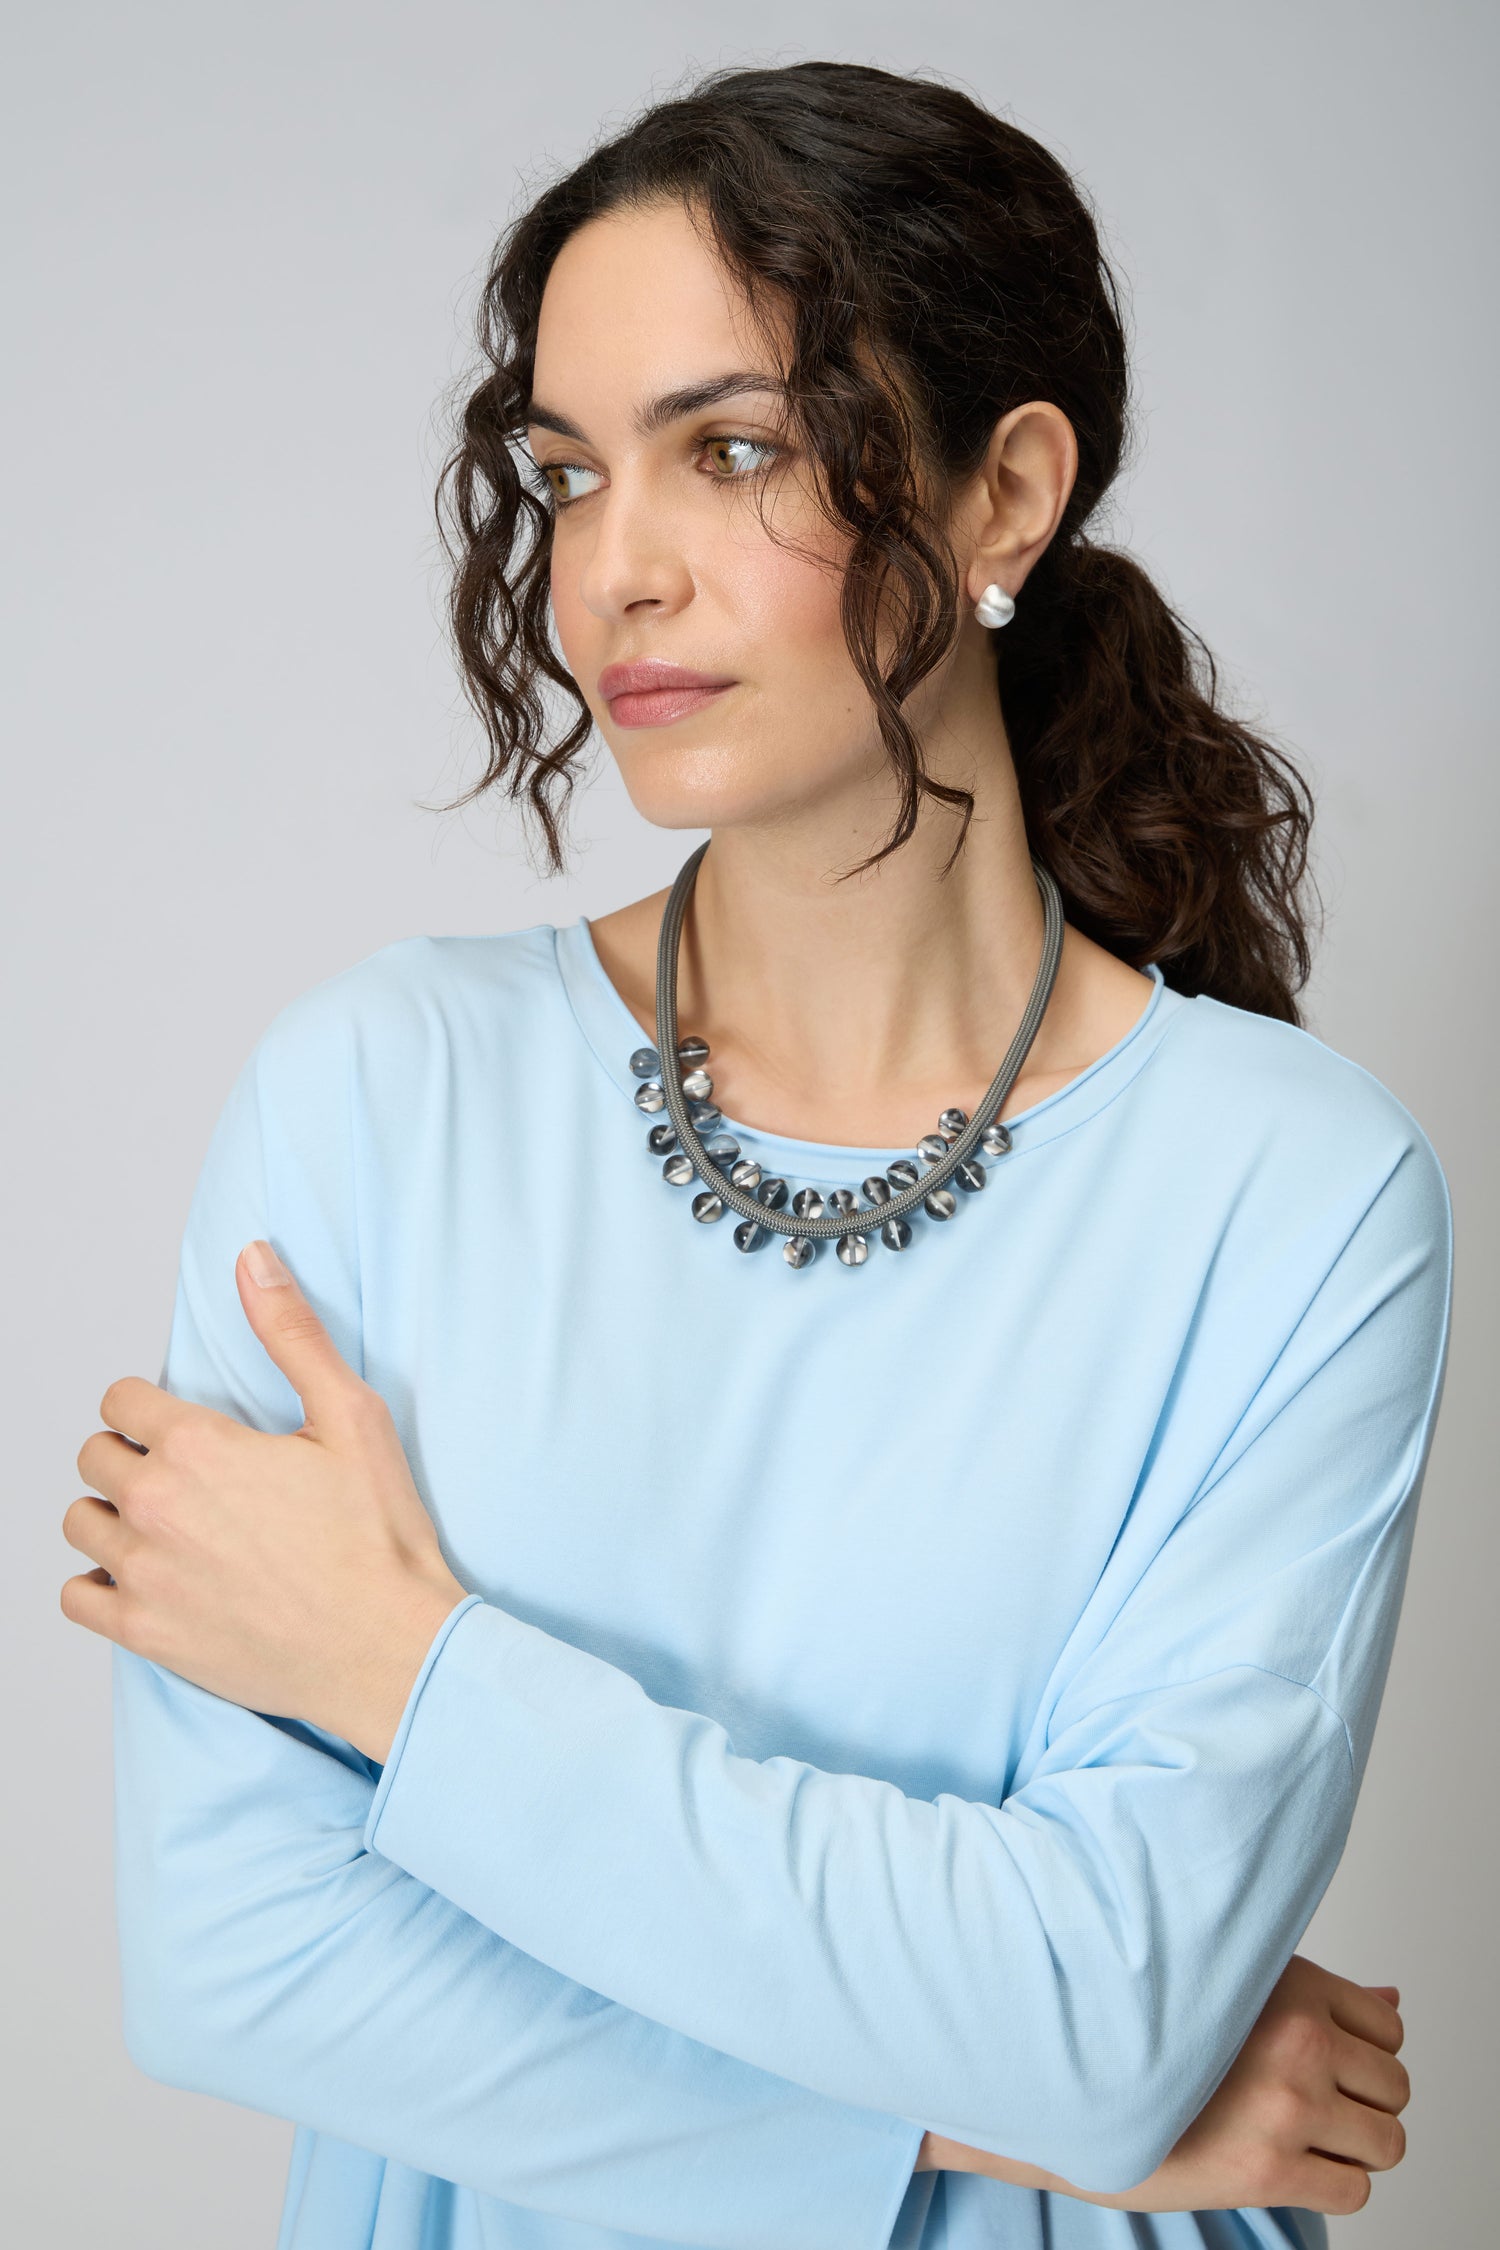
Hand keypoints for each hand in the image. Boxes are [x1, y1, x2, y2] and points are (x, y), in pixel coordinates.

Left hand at [60, 1238, 469, 1762]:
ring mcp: (143, 1574)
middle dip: (130, 1454)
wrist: (387, 1648)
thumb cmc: (379, 1537)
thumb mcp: (351, 1416)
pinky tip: (143, 1576)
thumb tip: (253, 1260)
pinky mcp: (144, 1633)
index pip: (120, 1400)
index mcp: (198, 1446)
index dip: (151, 1406)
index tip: (181, 1425)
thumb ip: (291, 1333)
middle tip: (184, 1474)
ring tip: (163, 1523)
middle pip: (93, 1456)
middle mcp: (155, 1506)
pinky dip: (97, 1581)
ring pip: (78, 1520)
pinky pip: (75, 1595)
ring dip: (110, 1514)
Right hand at [916, 1953, 1408, 2216]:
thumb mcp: (1236, 1983)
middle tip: (1313, 2101)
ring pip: (1387, 2142)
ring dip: (1354, 2145)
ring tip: (1302, 2133)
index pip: (1389, 2027)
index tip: (1325, 2059)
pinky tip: (1290, 2163)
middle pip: (1395, 2087)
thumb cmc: (1153, 2026)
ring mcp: (1287, 2107)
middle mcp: (1296, 2041)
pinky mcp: (1271, 2171)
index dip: (1361, 2049)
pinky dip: (1334, 2183)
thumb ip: (1317, 1995)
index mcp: (1290, 1983)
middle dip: (1363, 2099)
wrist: (1079, 2086)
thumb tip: (1393, 2002)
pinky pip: (1355, 2191)